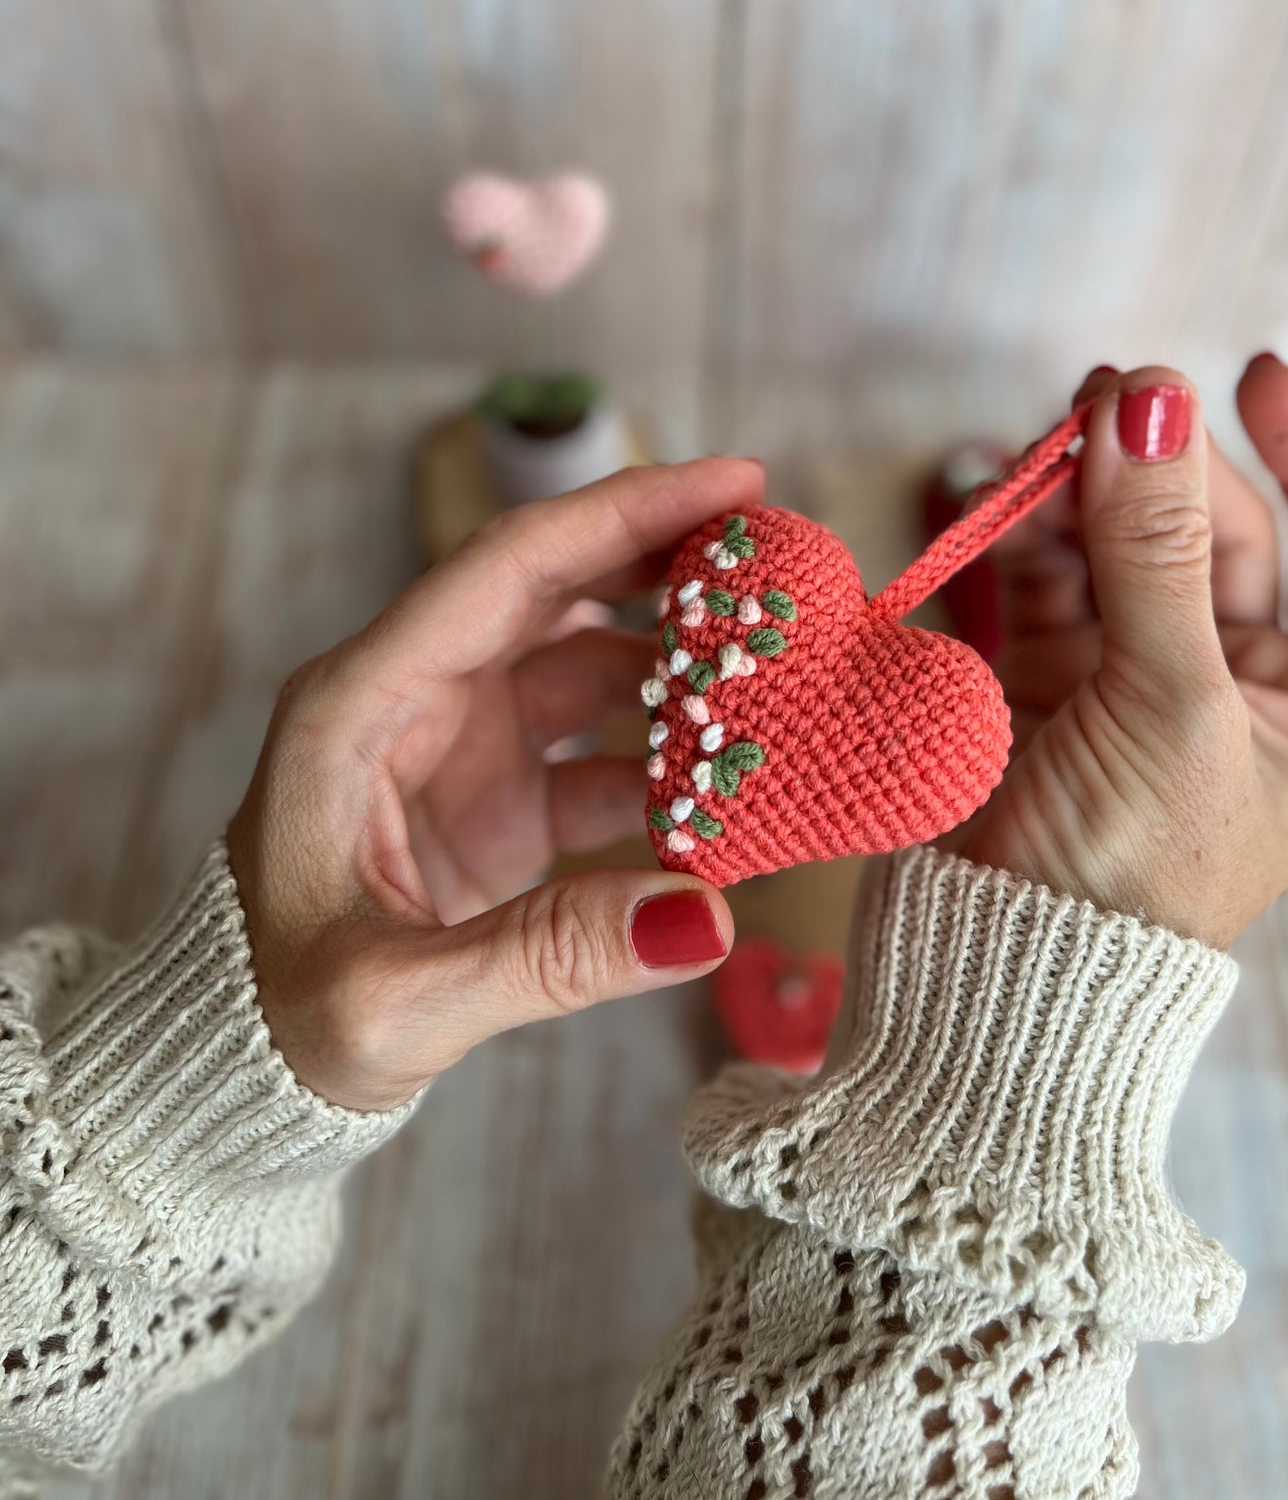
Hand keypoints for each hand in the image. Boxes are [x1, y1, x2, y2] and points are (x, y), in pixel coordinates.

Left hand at [227, 460, 761, 1109]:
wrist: (238, 1075)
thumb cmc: (277, 1022)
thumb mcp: (399, 996)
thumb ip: (550, 956)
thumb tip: (707, 919)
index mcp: (363, 700)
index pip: (509, 567)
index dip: (624, 514)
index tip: (736, 480)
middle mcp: (414, 700)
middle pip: (558, 591)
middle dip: (670, 564)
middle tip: (782, 555)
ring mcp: (459, 749)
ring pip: (589, 670)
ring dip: (679, 673)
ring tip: (779, 677)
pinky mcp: (493, 806)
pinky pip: (599, 761)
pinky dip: (667, 772)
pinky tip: (733, 794)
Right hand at [955, 356, 1287, 947]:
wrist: (999, 970)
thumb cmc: (1130, 869)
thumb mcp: (1169, 702)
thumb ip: (1154, 547)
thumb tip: (1153, 398)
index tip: (1256, 375)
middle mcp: (1233, 685)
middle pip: (1218, 531)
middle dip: (1166, 462)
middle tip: (1104, 398)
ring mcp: (1133, 681)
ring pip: (1122, 545)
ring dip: (1087, 485)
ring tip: (1046, 436)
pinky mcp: (1044, 683)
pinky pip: (1044, 580)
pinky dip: (1023, 533)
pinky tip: (1001, 495)